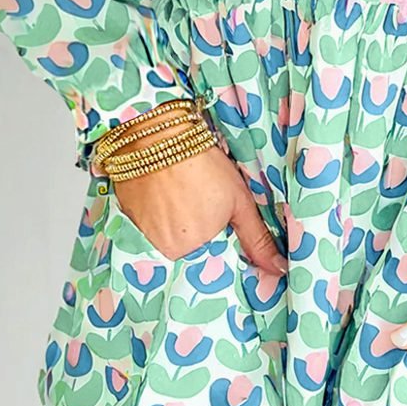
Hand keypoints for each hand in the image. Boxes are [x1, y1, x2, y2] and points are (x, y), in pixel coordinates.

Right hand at [100, 145, 286, 275]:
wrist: (157, 137)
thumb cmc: (202, 166)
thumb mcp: (238, 201)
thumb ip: (256, 239)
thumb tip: (278, 269)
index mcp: (195, 251)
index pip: (212, 264)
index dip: (220, 247)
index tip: (221, 228)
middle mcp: (166, 251)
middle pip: (189, 254)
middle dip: (199, 237)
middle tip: (200, 206)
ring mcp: (143, 237)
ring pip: (169, 241)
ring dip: (178, 227)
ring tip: (184, 199)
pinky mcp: (127, 221)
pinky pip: (148, 229)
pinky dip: (158, 218)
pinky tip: (166, 198)